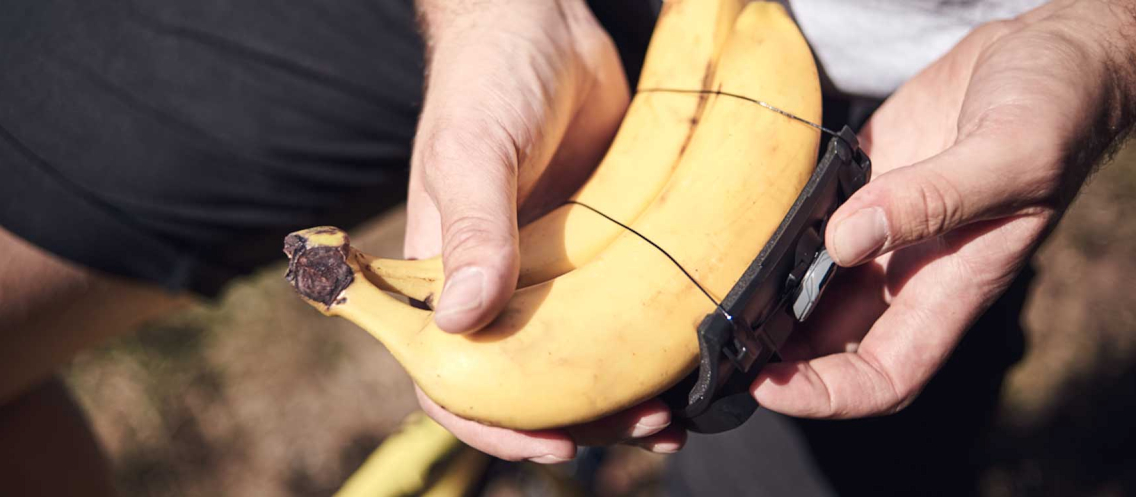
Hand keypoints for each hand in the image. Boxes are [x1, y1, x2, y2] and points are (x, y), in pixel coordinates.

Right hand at [405, 0, 681, 461]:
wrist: (544, 25)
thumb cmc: (487, 80)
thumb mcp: (472, 151)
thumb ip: (471, 228)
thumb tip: (464, 319)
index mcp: (445, 277)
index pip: (451, 377)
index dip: (495, 427)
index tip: (556, 446)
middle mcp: (498, 286)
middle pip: (530, 385)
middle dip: (583, 420)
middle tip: (647, 422)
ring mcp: (552, 273)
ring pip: (583, 360)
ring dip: (625, 395)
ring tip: (677, 410)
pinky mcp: (600, 251)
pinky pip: (621, 315)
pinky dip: (650, 347)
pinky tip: (690, 361)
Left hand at [752, 1, 1135, 416]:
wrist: (1046, 56)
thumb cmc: (1055, 110)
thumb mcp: (1012, 153)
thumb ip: (936, 199)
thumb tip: (846, 239)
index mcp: (951, 287)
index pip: (885, 375)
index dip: (826, 395)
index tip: (767, 385)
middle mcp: (907, 271)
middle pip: (828, 342)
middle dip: (771, 352)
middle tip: (712, 335)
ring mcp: (879, 230)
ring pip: (807, 287)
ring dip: (762, 295)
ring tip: (709, 284)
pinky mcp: (859, 187)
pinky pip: (804, 225)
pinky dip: (771, 232)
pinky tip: (738, 221)